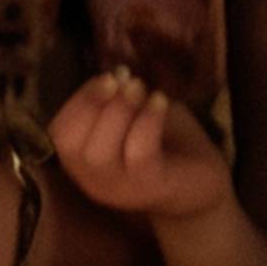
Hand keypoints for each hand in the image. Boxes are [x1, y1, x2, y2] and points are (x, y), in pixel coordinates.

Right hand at [49, 67, 230, 223]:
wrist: (206, 185)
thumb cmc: (168, 147)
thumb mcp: (138, 119)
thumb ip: (122, 103)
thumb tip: (117, 76)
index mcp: (83, 163)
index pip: (60, 133)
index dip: (77, 100)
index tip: (105, 77)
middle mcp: (93, 180)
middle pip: (71, 145)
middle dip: (92, 103)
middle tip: (121, 80)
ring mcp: (120, 189)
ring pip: (100, 154)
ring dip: (118, 111)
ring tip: (140, 88)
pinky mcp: (150, 187)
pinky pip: (139, 153)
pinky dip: (147, 121)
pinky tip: (160, 101)